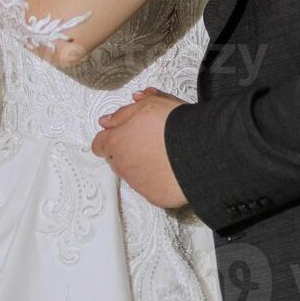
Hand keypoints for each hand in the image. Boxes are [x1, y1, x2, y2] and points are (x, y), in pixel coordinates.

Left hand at [91, 87, 186, 207]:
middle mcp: (123, 164)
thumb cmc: (175, 126)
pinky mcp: (153, 196)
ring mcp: (137, 182)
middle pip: (116, 159)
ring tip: (161, 155)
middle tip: (145, 142)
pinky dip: (156, 180)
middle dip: (126, 151)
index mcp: (117, 141)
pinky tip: (169, 169)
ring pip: (132, 174)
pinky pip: (150, 188)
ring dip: (141, 165)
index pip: (99, 144)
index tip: (117, 135)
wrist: (200, 151)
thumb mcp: (148, 105)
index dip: (109, 138)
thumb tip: (108, 120)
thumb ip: (124, 113)